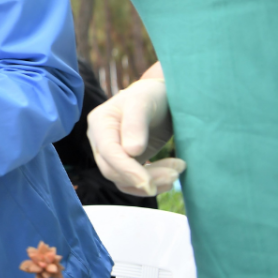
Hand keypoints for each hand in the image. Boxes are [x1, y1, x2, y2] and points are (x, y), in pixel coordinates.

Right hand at [87, 78, 183, 195]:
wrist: (161, 97)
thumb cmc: (151, 94)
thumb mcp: (143, 102)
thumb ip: (136, 123)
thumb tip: (131, 151)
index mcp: (100, 123)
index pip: (108, 152)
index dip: (127, 169)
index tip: (149, 183)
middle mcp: (101, 140)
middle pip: (112, 170)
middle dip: (143, 178)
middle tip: (175, 173)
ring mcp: (112, 153)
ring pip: (122, 180)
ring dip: (150, 183)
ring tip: (177, 172)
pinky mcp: (126, 162)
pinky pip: (132, 182)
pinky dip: (151, 183)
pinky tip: (169, 176)